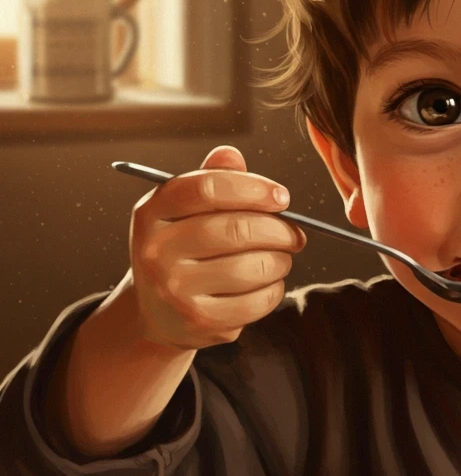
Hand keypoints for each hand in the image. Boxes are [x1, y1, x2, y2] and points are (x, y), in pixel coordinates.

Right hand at [127, 145, 306, 350]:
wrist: (158, 313)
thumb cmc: (184, 249)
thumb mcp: (186, 211)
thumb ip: (212, 179)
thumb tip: (230, 154)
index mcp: (151, 213)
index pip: (206, 188)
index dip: (253, 188)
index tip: (282, 197)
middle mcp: (155, 252)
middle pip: (236, 229)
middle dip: (279, 229)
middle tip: (295, 233)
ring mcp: (175, 291)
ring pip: (253, 266)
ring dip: (281, 259)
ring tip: (281, 257)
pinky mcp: (200, 321)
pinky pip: (258, 299)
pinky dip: (275, 288)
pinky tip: (268, 282)